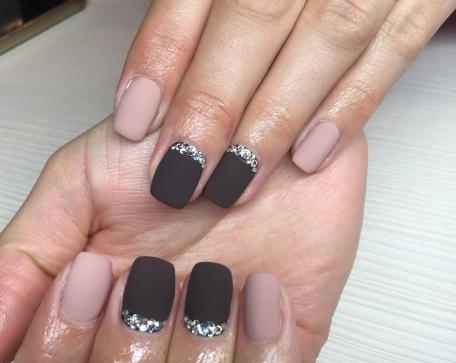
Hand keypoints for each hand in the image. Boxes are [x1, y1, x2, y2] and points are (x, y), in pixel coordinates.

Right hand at [0, 117, 366, 362]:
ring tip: (211, 277)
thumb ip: (24, 259)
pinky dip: (259, 353)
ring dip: (196, 343)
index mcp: (89, 326)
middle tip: (152, 274)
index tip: (91, 275)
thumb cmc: (180, 156)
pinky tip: (257, 292)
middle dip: (129, 344)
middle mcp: (144, 359)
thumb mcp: (81, 182)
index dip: (56, 353)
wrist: (264, 139)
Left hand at [113, 0, 453, 207]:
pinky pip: (393, 49)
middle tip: (181, 169)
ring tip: (234, 179)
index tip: (135, 121)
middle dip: (214, 101)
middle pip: (255, 15)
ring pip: (327, 38)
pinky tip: (307, 156)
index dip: (162, 57)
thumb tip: (147, 86)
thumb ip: (194, 16)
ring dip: (274, 119)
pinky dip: (350, 108)